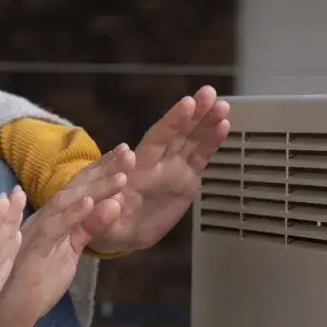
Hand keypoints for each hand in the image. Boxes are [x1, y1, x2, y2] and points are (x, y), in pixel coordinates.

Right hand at [0, 152, 129, 326]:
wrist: (1, 314)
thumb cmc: (33, 282)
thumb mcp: (69, 252)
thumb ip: (88, 228)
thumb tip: (113, 204)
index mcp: (54, 219)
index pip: (80, 190)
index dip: (102, 170)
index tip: (128, 153)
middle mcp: (43, 219)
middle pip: (74, 188)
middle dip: (102, 169)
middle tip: (128, 152)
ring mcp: (36, 234)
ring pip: (66, 203)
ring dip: (94, 188)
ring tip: (121, 176)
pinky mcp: (32, 253)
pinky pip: (53, 229)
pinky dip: (71, 215)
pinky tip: (90, 203)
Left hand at [85, 86, 232, 255]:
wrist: (119, 234)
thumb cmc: (108, 227)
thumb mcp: (102, 225)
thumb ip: (105, 216)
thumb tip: (110, 206)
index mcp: (137, 169)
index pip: (157, 139)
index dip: (172, 122)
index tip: (186, 104)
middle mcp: (157, 163)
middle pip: (177, 133)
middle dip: (193, 113)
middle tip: (209, 93)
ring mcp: (173, 169)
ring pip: (191, 140)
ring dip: (207, 122)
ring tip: (223, 105)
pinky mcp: (186, 179)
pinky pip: (200, 156)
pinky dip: (212, 141)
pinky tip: (224, 125)